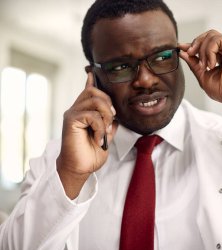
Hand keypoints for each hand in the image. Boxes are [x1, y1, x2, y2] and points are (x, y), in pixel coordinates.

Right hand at [57, 72, 117, 198]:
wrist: (81, 168)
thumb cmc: (91, 153)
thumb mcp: (106, 135)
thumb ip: (109, 122)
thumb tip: (115, 114)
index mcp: (84, 111)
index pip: (88, 91)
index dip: (92, 81)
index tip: (93, 72)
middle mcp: (76, 109)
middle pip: (95, 92)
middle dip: (109, 105)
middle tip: (111, 122)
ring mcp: (72, 114)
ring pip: (96, 101)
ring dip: (106, 116)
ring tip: (105, 131)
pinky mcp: (70, 120)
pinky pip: (92, 115)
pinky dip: (100, 128)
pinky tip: (99, 139)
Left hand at [179, 30, 221, 106]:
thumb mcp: (203, 75)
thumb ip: (194, 63)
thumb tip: (182, 52)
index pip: (206, 42)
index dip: (193, 44)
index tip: (181, 48)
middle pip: (208, 35)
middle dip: (196, 44)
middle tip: (190, 54)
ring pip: (211, 36)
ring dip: (203, 51)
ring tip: (205, 66)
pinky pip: (216, 40)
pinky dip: (209, 51)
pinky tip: (211, 65)